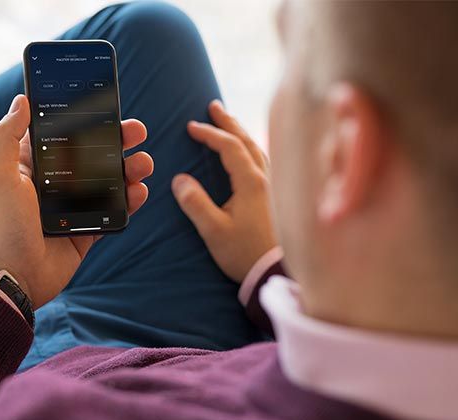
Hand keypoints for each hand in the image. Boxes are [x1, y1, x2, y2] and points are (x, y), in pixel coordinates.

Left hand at [0, 95, 152, 307]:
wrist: (10, 278)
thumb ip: (7, 135)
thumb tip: (22, 99)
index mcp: (30, 166)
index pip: (62, 133)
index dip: (84, 119)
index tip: (105, 105)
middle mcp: (53, 184)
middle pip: (92, 154)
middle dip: (117, 140)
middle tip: (137, 131)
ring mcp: (72, 208)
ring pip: (109, 180)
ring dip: (130, 168)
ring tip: (143, 163)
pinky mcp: (86, 231)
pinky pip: (114, 211)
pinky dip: (130, 200)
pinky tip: (139, 190)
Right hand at [172, 100, 277, 282]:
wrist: (277, 273)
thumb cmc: (245, 253)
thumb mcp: (214, 230)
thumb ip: (195, 203)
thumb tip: (179, 179)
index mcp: (251, 182)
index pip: (229, 147)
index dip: (209, 134)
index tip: (190, 126)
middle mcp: (267, 178)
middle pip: (247, 141)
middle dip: (228, 123)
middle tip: (213, 107)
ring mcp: (275, 186)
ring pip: (258, 150)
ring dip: (241, 133)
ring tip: (229, 124)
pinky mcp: (278, 197)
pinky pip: (263, 161)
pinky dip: (250, 149)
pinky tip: (247, 154)